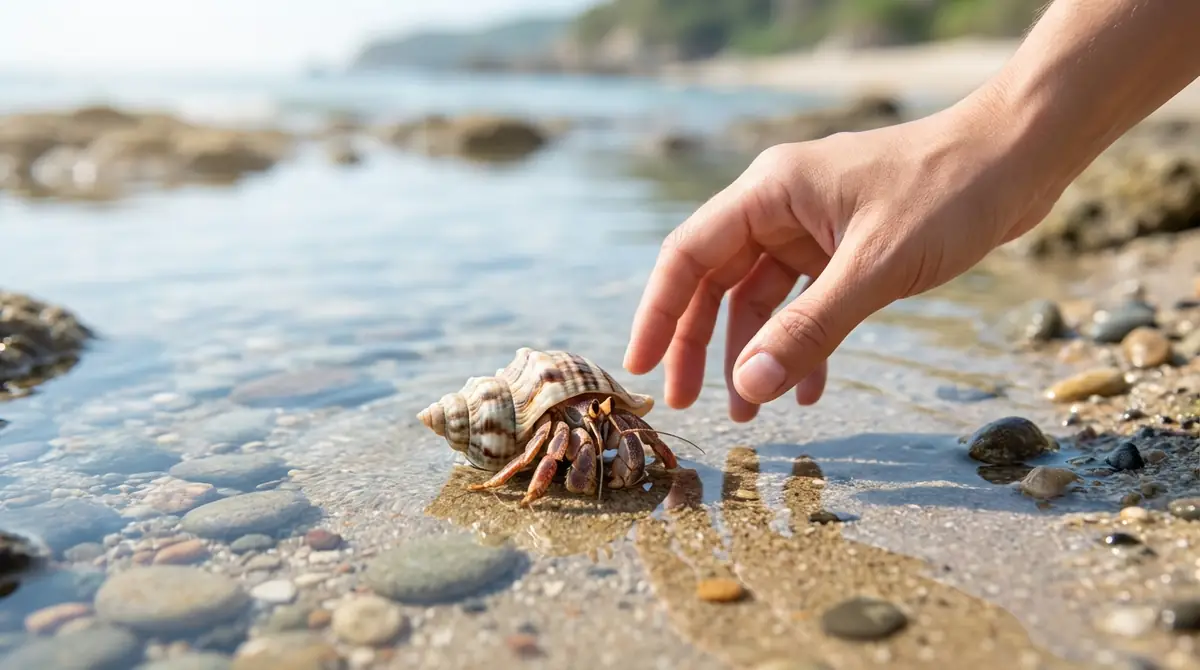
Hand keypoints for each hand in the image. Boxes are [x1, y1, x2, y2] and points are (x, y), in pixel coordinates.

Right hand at [623, 92, 1065, 421]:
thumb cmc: (950, 192)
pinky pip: (806, 302)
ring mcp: (813, 227)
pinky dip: (803, 343)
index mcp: (770, 192)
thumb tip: (750, 388)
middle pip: (716, 280)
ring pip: (760, 298)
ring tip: (750, 411)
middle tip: (689, 403)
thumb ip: (810, 329)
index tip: (641, 368)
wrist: (1021, 156)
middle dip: (701, 344)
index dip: (659, 313)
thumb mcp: (875, 267)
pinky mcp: (846, 247)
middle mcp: (781, 206)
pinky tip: (808, 388)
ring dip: (754, 352)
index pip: (689, 255)